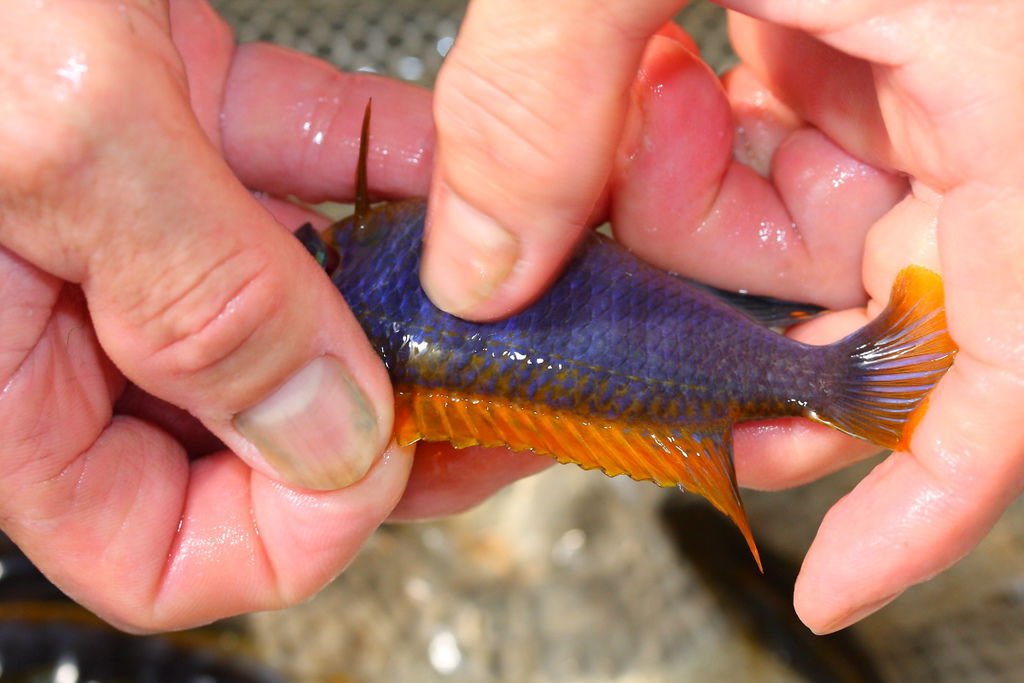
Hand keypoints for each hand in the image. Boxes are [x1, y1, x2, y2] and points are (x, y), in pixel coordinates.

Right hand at [0, 0, 439, 630]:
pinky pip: (303, 178)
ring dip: (405, 301)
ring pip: (298, 310)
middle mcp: (71, 306)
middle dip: (386, 418)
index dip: (286, 530)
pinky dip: (383, 179)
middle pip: (254, 438)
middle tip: (491, 389)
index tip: (383, 455)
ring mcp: (133, 213)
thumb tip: (323, 434)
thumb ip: (194, 299)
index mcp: (2, 368)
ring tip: (498, 293)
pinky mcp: (173, 118)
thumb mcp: (48, 131)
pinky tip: (447, 176)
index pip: (159, 548)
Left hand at [427, 0, 1023, 631]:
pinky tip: (645, 85)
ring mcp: (908, 64)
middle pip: (862, 301)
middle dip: (716, 313)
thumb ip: (542, 100)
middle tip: (619, 299)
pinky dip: (688, 148)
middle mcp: (971, 91)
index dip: (923, 492)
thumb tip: (482, 264)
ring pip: (796, 228)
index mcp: (997, 79)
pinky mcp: (845, 29)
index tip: (828, 580)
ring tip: (631, 110)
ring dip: (678, 206)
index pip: (1006, 362)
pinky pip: (775, 150)